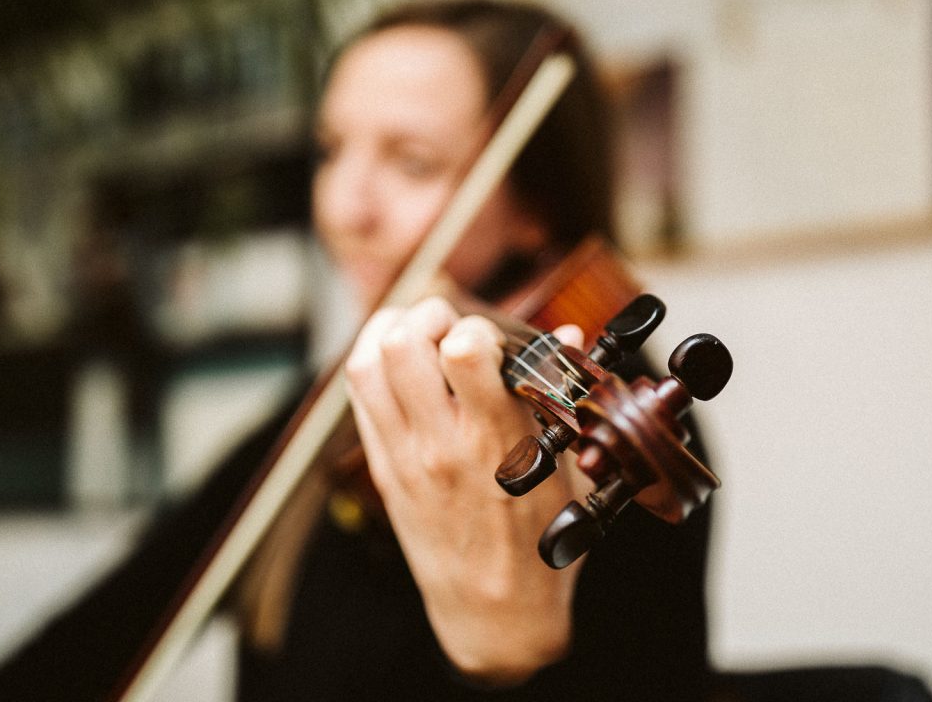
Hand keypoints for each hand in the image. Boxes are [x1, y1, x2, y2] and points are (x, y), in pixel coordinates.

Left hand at [344, 296, 592, 684]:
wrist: (495, 614)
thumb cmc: (541, 542)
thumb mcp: (570, 471)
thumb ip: (562, 397)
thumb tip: (565, 334)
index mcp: (501, 442)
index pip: (465, 352)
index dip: (478, 326)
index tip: (495, 341)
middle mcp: (444, 444)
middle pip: (404, 345)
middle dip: (430, 316)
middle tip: (452, 327)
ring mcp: (406, 457)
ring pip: (371, 362)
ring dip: (393, 330)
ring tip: (421, 333)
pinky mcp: (383, 468)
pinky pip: (361, 395)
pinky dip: (374, 360)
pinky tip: (398, 359)